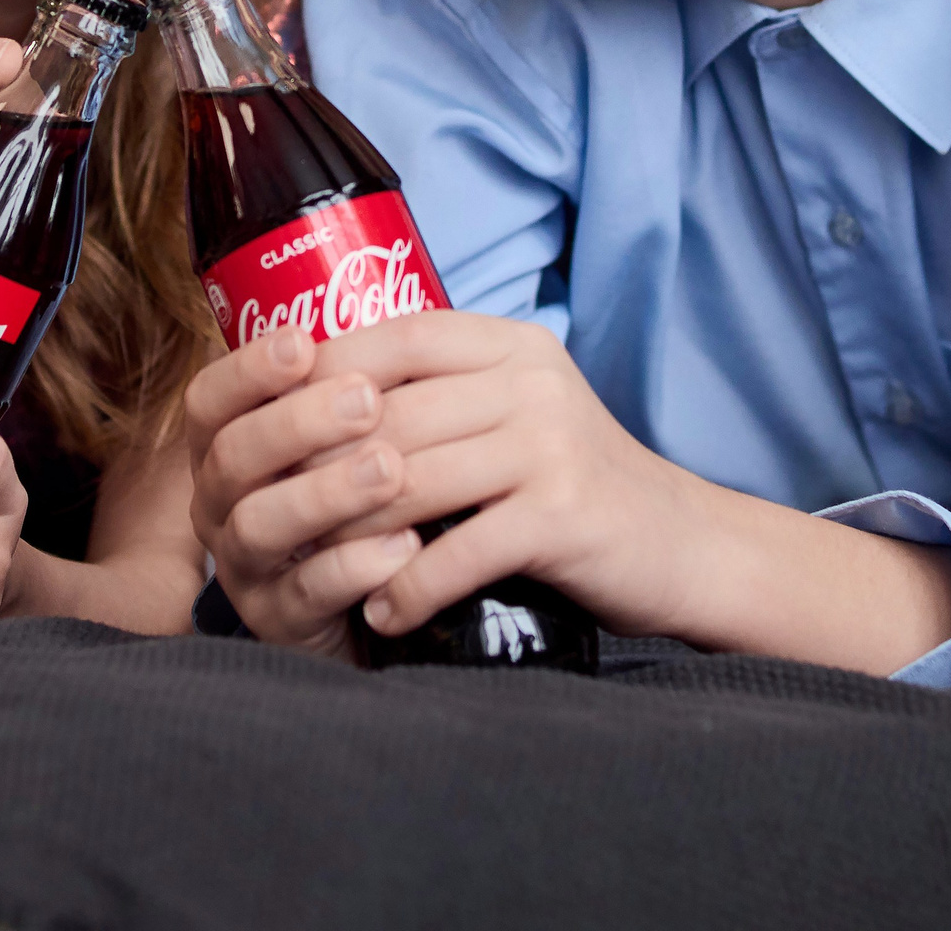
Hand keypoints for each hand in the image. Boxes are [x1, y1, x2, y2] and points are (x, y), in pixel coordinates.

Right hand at [184, 328, 423, 662]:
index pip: (210, 400)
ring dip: (327, 492)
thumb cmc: (350, 500)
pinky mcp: (279, 623)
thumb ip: (345, 387)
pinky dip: (353, 568)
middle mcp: (218, 504)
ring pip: (262, 525)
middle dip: (299, 422)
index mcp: (224, 447)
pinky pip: (306, 595)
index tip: (303, 343)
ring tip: (391, 469)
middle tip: (368, 399)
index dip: (248, 369)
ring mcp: (244, 567)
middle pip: (234, 456)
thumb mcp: (335, 439)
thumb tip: (389, 306)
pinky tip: (404, 547)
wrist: (365, 604)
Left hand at [285, 312, 704, 643]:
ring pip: (410, 481)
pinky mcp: (562, 516)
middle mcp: (532, 383)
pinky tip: (382, 614)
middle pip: (390, 414)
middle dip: (320, 466)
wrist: (680, 544)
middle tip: (270, 510)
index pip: (398, 337)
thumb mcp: (516, 411)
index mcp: (512, 345)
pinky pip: (457, 552)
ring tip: (310, 567)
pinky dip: (408, 590)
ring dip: (349, 533)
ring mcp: (550, 446)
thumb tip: (316, 399)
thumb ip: (441, 394)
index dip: (326, 371)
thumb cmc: (573, 482)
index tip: (270, 417)